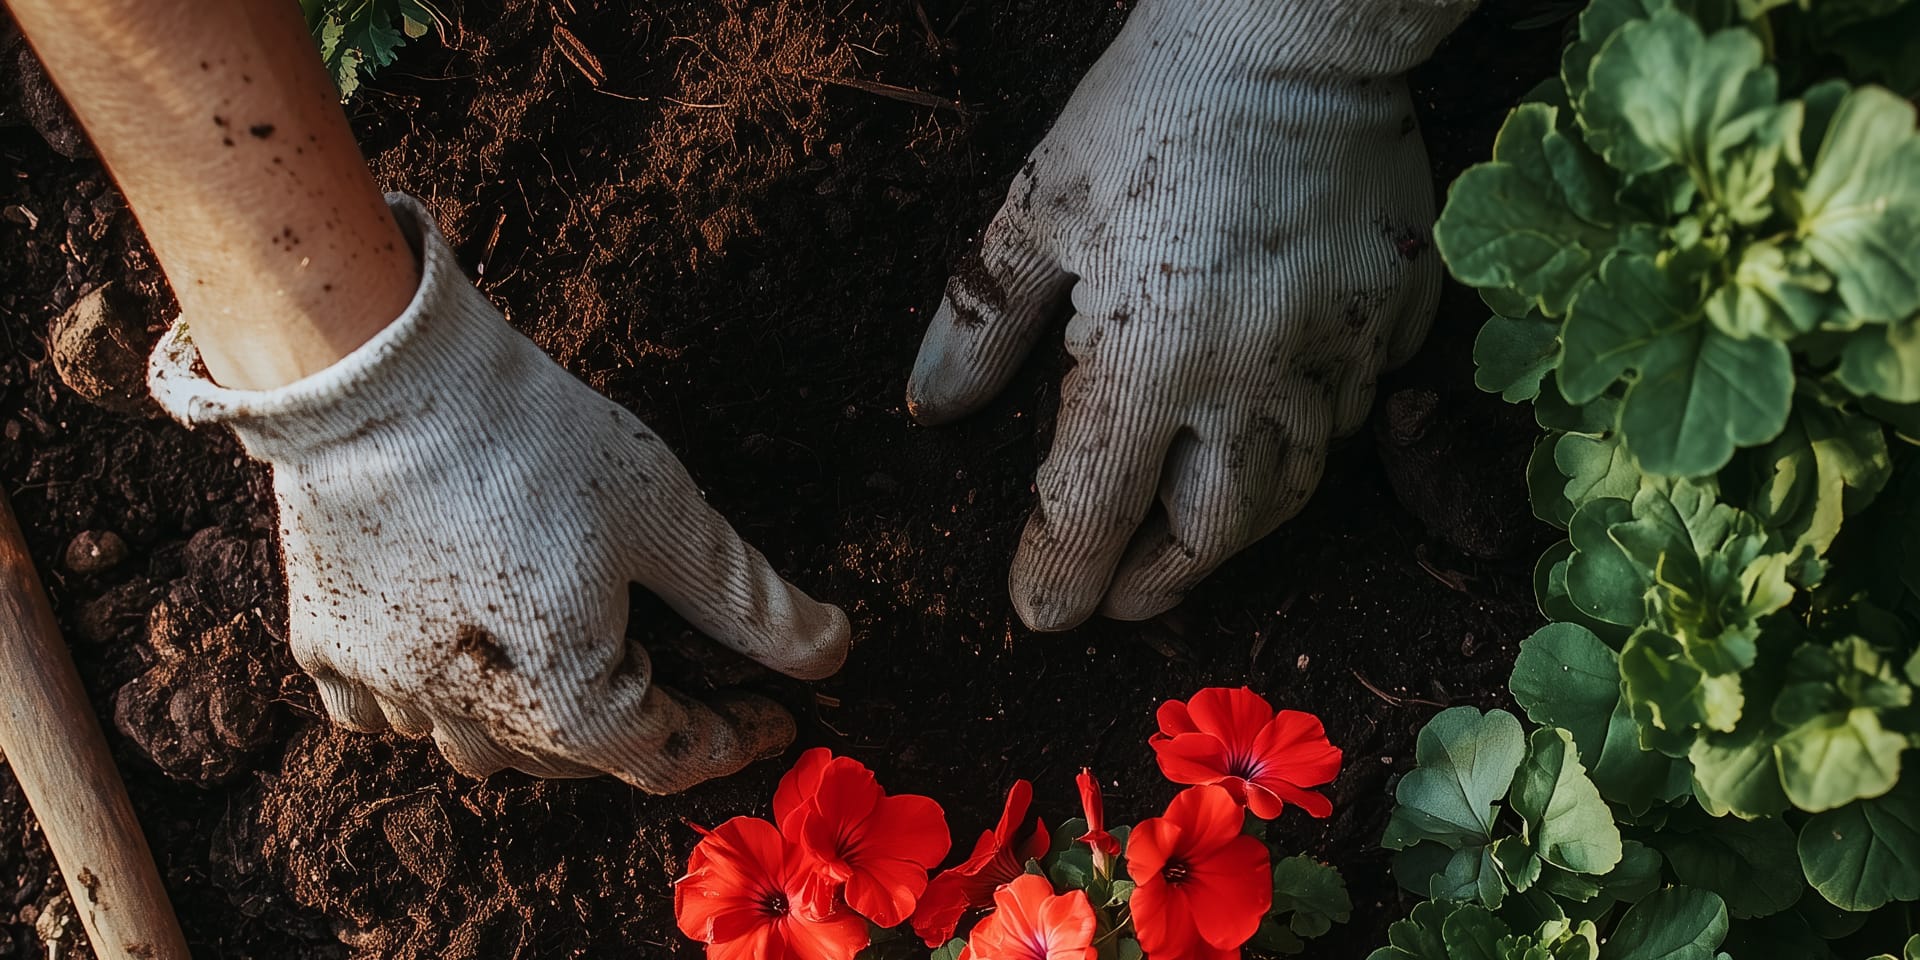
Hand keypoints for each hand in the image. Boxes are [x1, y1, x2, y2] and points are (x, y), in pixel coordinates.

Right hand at [149, 195, 849, 792]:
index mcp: (564, 702)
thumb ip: (751, 601)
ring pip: (483, 747)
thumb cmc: (534, 443)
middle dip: (650, 729)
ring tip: (590, 674)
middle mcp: (468, 717)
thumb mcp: (669, 517)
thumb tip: (833, 653)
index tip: (776, 712)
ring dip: (546, 727)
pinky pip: (386, 713)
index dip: (734, 740)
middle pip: (579, 759)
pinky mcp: (327, 644)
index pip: (668, 758)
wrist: (380, 373)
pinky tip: (464, 665)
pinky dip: (435, 705)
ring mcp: (386, 687)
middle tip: (700, 684)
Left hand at [908, 0, 1476, 630]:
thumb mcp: (1038, 208)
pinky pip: (1359, 406)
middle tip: (1122, 597)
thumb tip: (933, 407)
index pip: (1095, 508)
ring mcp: (1341, 350)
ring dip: (1236, 526)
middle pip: (1215, 530)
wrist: (1293, 30)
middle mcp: (1255, 376)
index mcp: (1151, 355)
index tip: (1040, 615)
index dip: (1060, 575)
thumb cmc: (1149, 111)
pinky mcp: (1397, 314)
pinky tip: (1276, 424)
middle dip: (1162, 579)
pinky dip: (1313, 433)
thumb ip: (982, 319)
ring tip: (1191, 534)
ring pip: (1296, 485)